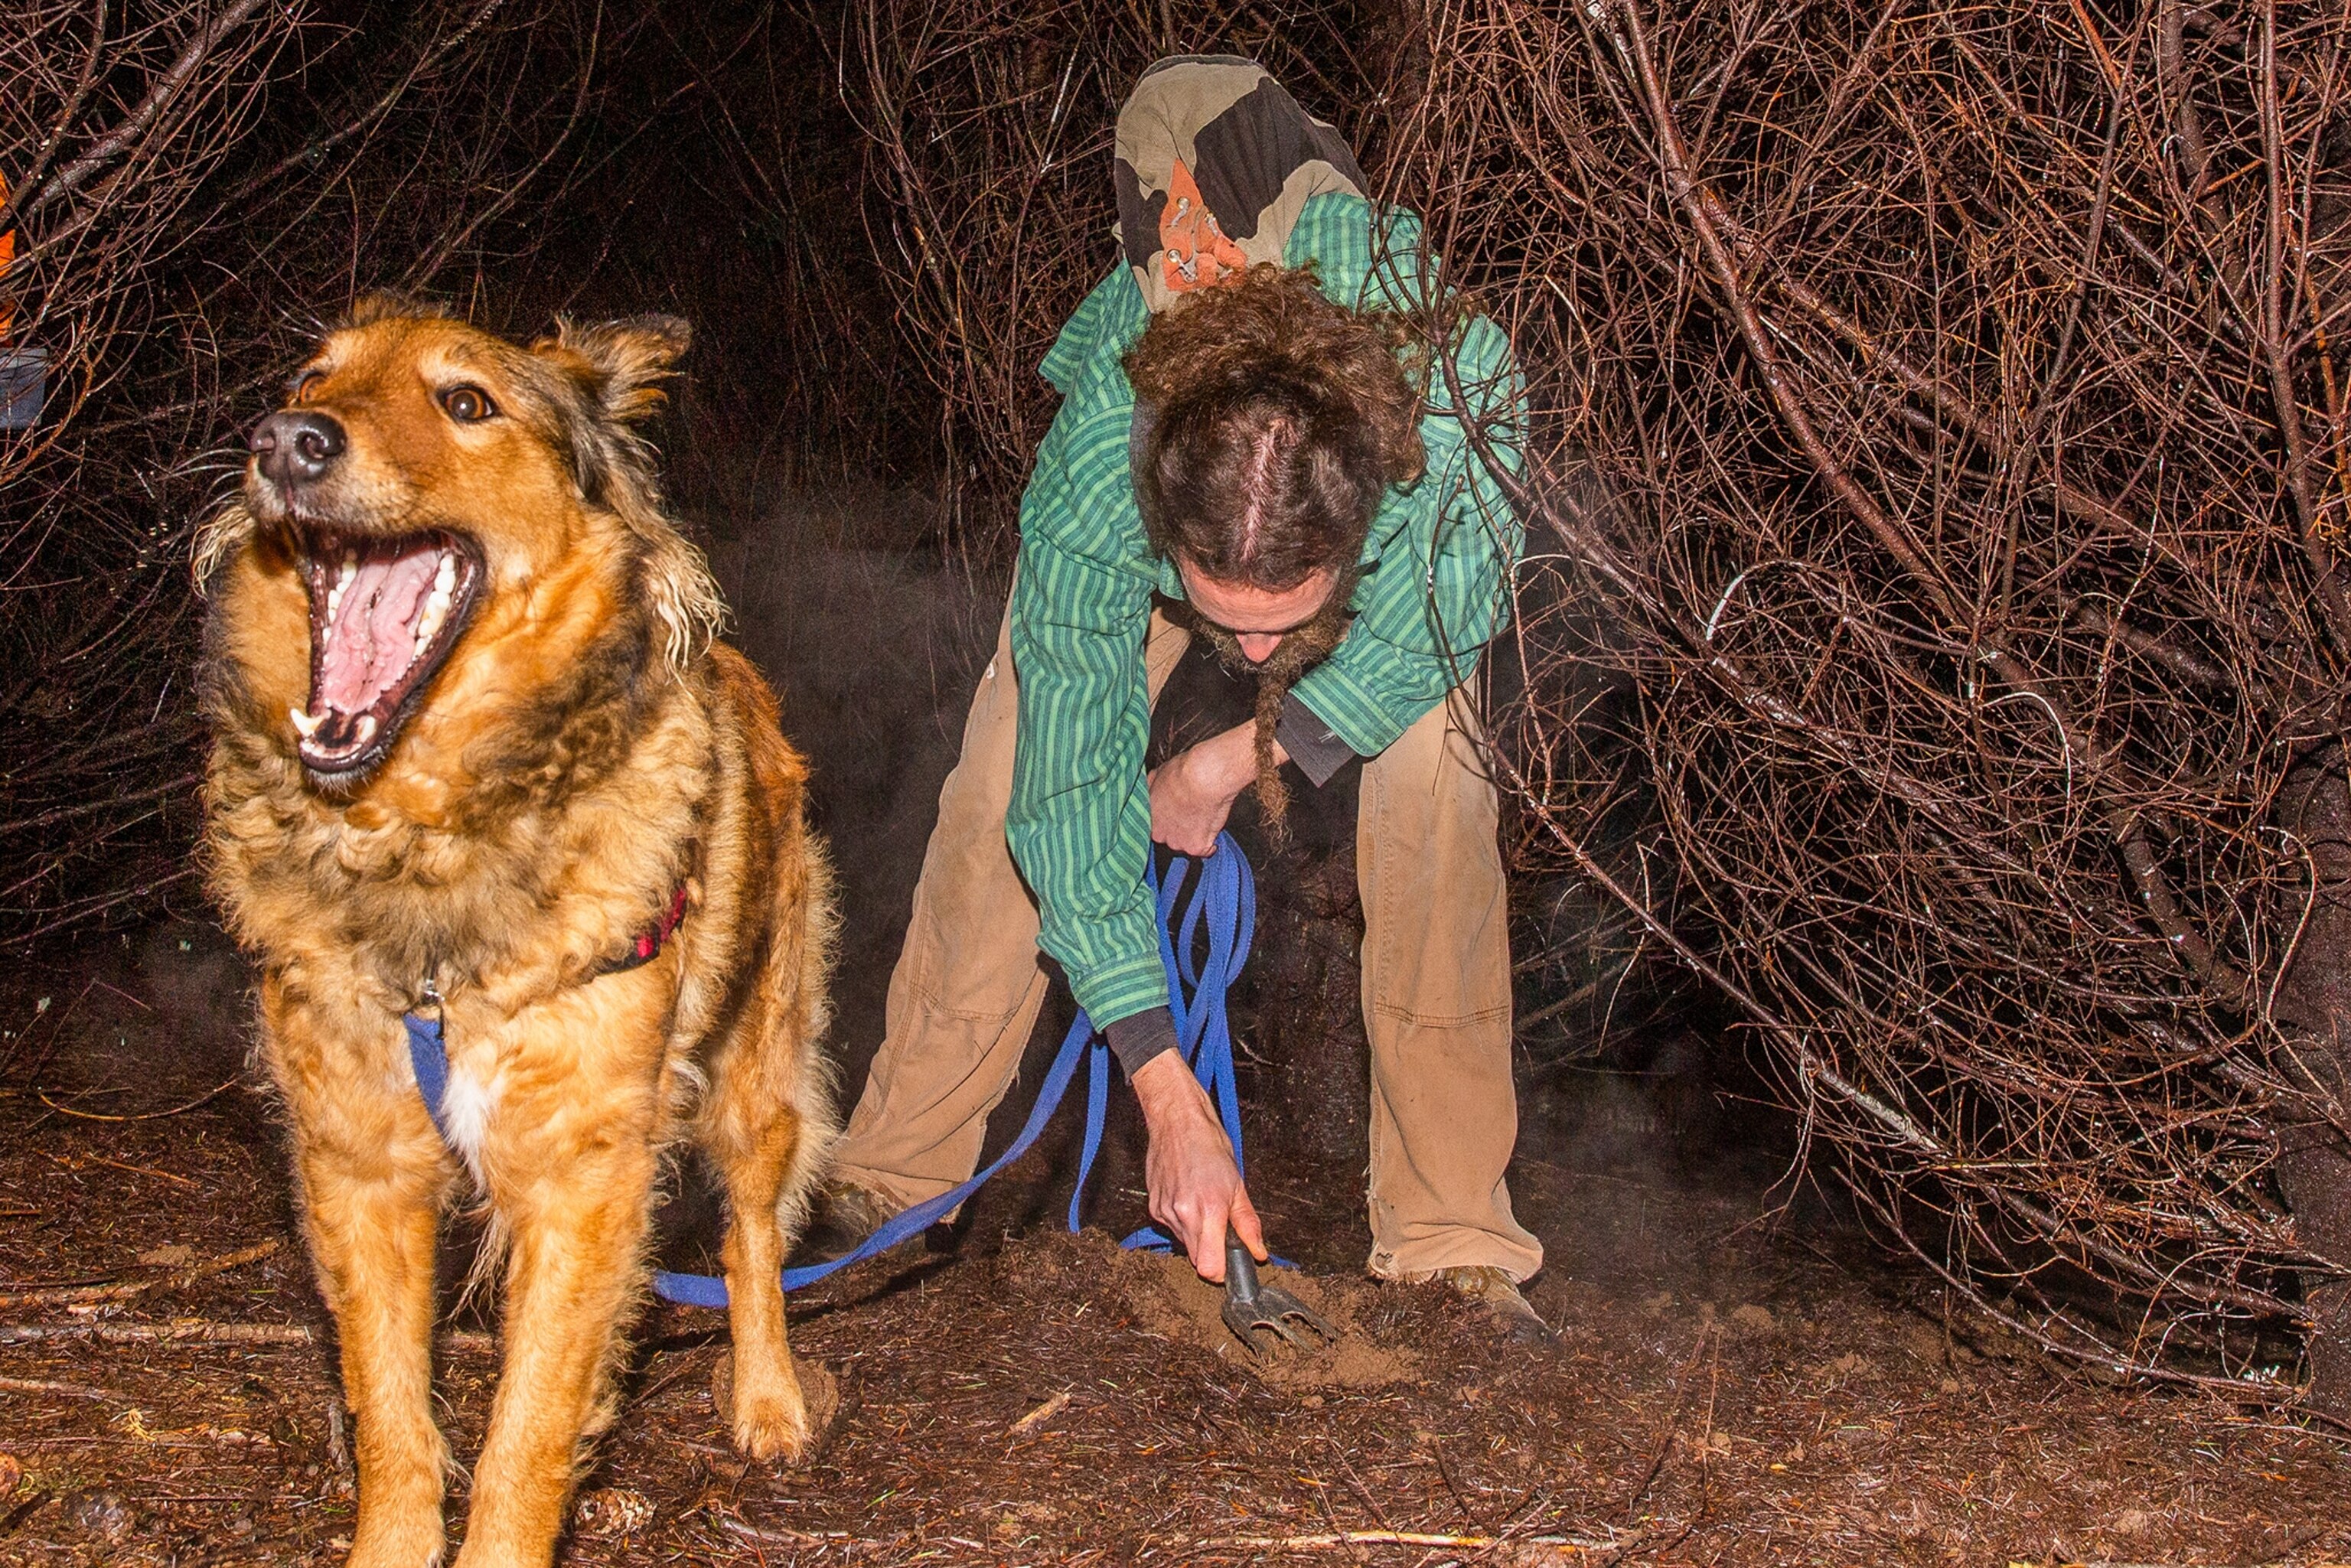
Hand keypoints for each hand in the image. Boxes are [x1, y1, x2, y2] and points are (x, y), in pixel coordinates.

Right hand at [1130, 1050, 1265, 1280]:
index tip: (1229, 1263)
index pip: (1209, 1267)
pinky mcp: (1154, 1207)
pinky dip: (1182, 1221)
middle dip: (1211, 1252)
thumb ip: (1247, 1224)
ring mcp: (1165, 1212)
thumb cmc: (1210, 1147)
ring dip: (1196, 1235)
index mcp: (1209, 1210)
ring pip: (1184, 1244)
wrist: (1177, 1122)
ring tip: (1203, 1204)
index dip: (1220, 1271)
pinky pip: (1172, 1227)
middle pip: (1197, 1260)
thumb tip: (1259, 1252)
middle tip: (1221, 1228)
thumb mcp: (1238, 1184)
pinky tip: (1188, 1197)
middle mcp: (1183, 1215)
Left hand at [1147, 722, 1264, 856]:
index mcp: (1148, 818)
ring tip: (1203, 816)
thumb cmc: (1182, 773)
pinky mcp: (1196, 847)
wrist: (1203, 777)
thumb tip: (1153, 786)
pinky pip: (1205, 850)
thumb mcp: (1158, 774)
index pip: (1154, 827)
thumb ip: (1152, 787)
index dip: (1167, 820)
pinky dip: (1210, 843)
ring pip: (1186, 844)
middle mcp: (1160, 834)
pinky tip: (1211, 827)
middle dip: (1179, 829)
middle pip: (1170, 837)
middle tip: (1190, 813)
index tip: (1175, 814)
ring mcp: (1178, 842)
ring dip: (1193, 835)